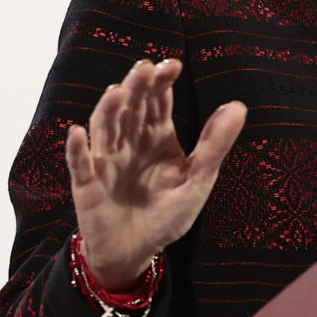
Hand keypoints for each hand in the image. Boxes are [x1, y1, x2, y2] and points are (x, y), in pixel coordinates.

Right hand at [65, 58, 245, 290]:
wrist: (137, 252)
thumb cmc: (168, 214)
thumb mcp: (199, 180)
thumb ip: (215, 145)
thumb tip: (238, 106)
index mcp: (157, 137)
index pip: (158, 103)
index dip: (162, 83)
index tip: (172, 65)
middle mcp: (129, 142)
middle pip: (131, 109)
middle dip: (136, 88)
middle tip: (144, 68)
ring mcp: (106, 162)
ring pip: (105, 129)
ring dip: (108, 110)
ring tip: (117, 92)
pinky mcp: (88, 186)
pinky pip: (80, 166)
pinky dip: (78, 150)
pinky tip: (79, 133)